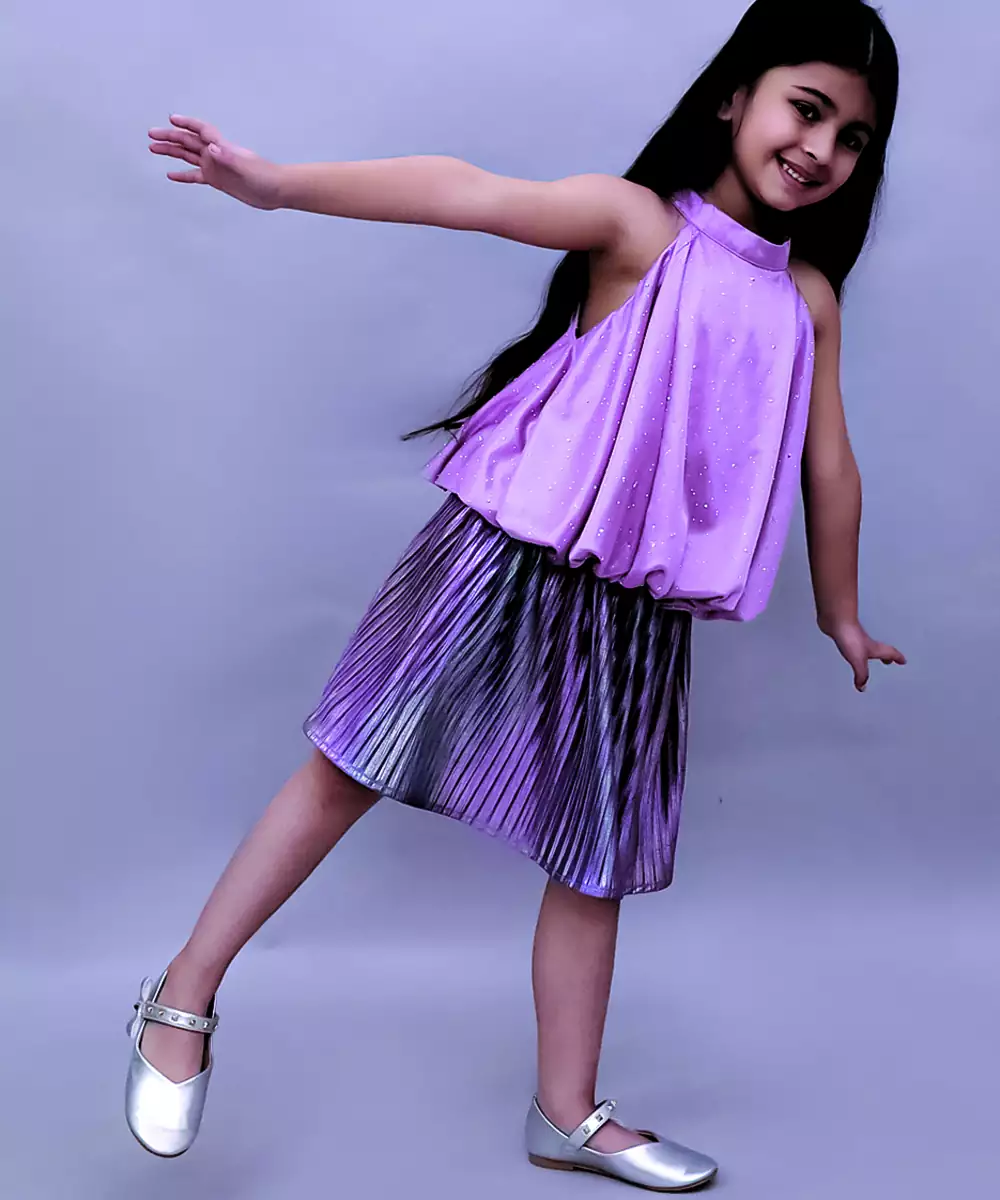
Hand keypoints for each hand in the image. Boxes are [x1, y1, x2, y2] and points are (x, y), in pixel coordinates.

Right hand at [147, 115, 282, 210]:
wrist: (276, 191)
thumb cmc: (265, 176)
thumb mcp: (246, 166)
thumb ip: (228, 156)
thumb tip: (211, 148)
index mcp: (222, 146)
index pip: (200, 130)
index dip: (186, 123)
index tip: (171, 119)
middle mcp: (215, 153)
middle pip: (188, 141)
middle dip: (169, 136)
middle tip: (151, 135)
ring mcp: (215, 166)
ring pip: (187, 155)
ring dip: (171, 151)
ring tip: (153, 148)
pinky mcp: (217, 179)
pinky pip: (195, 175)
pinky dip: (182, 174)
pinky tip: (170, 174)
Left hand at [820, 618, 906, 691]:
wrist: (836, 621)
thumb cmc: (850, 637)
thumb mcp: (858, 661)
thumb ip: (861, 675)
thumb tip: (862, 686)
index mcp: (875, 648)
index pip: (891, 653)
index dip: (898, 658)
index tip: (903, 661)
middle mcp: (868, 642)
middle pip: (881, 649)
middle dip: (886, 656)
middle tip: (889, 661)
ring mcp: (857, 637)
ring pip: (868, 645)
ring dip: (872, 652)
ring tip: (870, 656)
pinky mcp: (845, 635)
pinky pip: (854, 643)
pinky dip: (856, 648)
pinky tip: (850, 649)